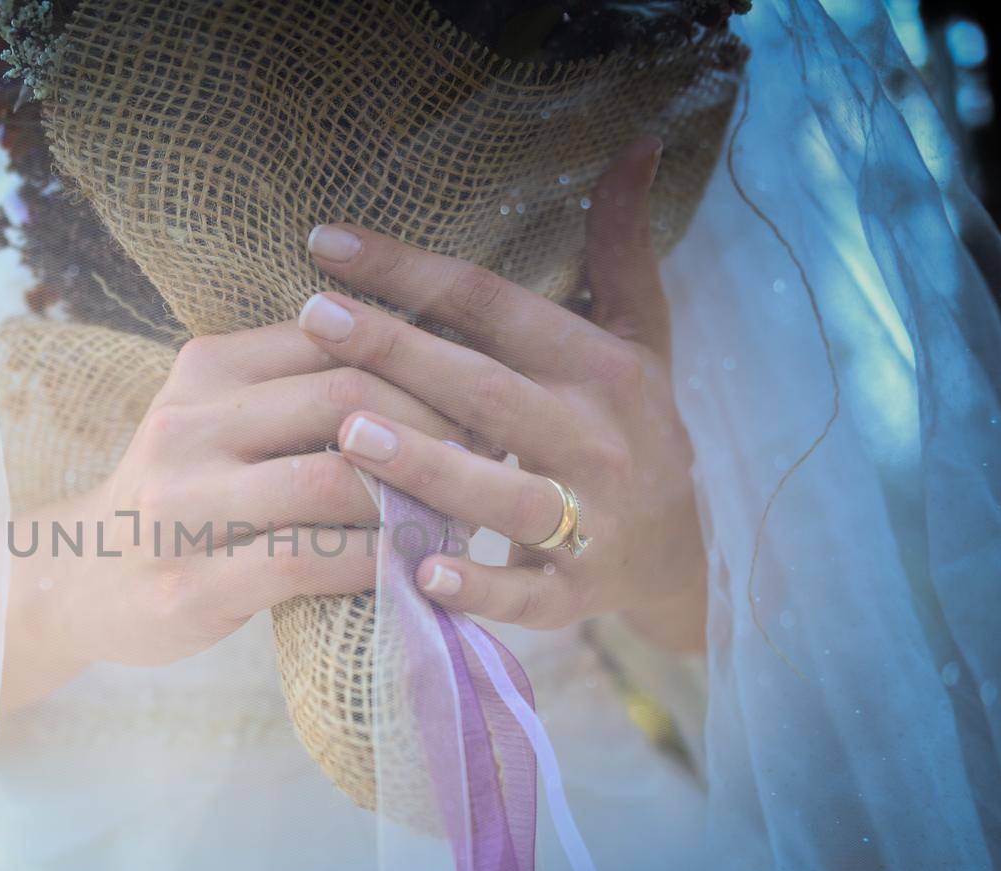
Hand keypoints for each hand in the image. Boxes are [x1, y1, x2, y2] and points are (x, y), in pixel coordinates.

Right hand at [0, 321, 469, 709]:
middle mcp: (188, 422)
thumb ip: (295, 389)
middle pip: (348, 399)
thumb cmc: (180, 495)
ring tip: (463, 514)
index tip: (479, 391)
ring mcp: (182, 503)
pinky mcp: (190, 583)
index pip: (339, 339)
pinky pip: (309, 560)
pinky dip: (376, 563)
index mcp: (206, 367)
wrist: (75, 579)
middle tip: (492, 455)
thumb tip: (431, 366)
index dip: (424, 362)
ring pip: (335, 480)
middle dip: (437, 426)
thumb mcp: (217, 418)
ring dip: (416, 499)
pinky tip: (414, 572)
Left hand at [298, 137, 706, 651]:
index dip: (410, 271)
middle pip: (487, 388)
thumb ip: (619, 249)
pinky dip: (482, 588)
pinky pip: (530, 594)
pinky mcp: (581, 592)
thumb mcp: (639, 337)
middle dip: (400, 353)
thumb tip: (636, 146)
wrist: (684, 554)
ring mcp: (592, 518)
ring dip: (432, 466)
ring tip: (351, 436)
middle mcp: (597, 436)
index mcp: (598, 365)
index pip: (491, 304)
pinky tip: (422, 571)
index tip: (325, 243)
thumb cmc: (633, 429)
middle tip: (315, 318)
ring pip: (507, 492)